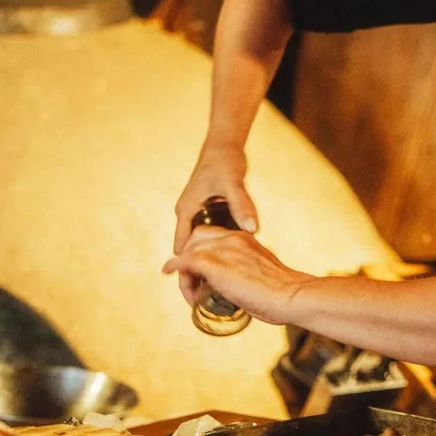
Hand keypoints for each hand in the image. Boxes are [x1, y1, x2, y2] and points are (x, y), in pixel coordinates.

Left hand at [163, 226, 315, 324]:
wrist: (291, 295)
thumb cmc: (282, 291)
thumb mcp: (263, 272)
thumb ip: (253, 271)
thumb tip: (249, 284)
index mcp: (246, 238)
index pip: (213, 236)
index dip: (201, 251)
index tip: (201, 274)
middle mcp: (234, 238)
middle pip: (197, 237)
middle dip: (188, 257)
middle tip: (193, 284)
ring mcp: (224, 250)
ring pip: (190, 250)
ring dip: (184, 272)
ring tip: (191, 294)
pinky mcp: (216, 265)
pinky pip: (187, 260)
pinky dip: (175, 266)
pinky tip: (167, 271)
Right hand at [174, 144, 258, 301]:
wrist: (226, 143)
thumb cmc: (225, 161)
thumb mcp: (234, 183)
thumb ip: (242, 205)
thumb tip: (253, 229)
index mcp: (186, 211)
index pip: (182, 248)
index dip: (187, 268)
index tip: (196, 289)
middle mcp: (190, 214)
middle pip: (191, 249)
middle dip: (198, 268)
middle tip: (211, 291)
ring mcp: (200, 212)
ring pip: (203, 242)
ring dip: (210, 258)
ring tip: (223, 281)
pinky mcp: (211, 210)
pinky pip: (214, 233)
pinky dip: (221, 245)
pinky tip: (236, 257)